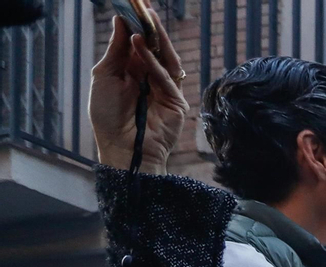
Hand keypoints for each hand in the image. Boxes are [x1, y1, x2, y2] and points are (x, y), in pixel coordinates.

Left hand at [90, 12, 186, 172]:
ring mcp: (166, 90)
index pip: (139, 43)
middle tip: (146, 6)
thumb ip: (116, 50)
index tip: (135, 5)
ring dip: (157, 39)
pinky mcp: (176, 102)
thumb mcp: (104, 76)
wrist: (121, 148)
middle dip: (151, 27)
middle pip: (156, 47)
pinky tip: (140, 45)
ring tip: (146, 19)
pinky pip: (167, 77)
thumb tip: (122, 21)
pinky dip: (154, 60)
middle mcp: (151, 78)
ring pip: (166, 58)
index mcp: (133, 72)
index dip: (137, 25)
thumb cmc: (107, 116)